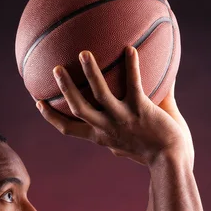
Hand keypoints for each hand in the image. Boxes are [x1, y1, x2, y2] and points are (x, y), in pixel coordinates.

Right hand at [37, 47, 187, 165]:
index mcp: (101, 136)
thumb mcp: (131, 144)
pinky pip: (133, 84)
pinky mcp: (141, 111)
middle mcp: (107, 128)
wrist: (171, 162)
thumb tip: (125, 107)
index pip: (68, 129)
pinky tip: (130, 48)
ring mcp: (123, 119)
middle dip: (64, 89)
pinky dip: (131, 66)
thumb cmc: (154, 154)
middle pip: (77, 108)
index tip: (39, 103)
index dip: (51, 116)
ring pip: (99, 94)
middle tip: (56, 69)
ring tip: (84, 53)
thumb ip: (126, 124)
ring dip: (90, 73)